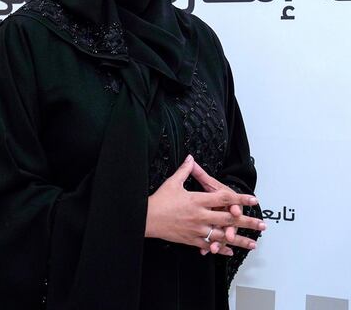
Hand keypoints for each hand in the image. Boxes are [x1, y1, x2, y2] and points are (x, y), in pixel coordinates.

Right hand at [146, 156, 263, 254]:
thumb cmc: (159, 201)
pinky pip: (210, 245)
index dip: (239, 199)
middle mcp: (200, 216)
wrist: (147, 219)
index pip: (223, 198)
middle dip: (248, 222)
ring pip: (223, 236)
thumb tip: (191, 158)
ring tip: (253, 243)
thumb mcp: (172, 183)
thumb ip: (185, 171)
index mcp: (197, 200)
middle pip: (228, 219)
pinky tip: (231, 250)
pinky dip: (221, 248)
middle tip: (262, 225)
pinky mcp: (191, 239)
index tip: (252, 200)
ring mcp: (197, 229)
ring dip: (240, 239)